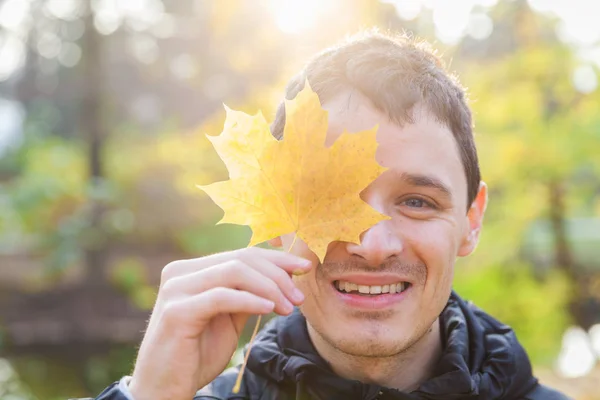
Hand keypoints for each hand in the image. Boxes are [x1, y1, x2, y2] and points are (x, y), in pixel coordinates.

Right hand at [128, 247, 310, 399]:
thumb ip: (245, 295)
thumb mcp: (227, 319)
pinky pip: (222, 296)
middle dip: (277, 275)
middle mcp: (179, 272)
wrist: (164, 390)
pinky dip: (251, 300)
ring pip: (235, 272)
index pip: (241, 254)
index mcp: (190, 270)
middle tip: (299, 296)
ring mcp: (176, 289)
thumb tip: (279, 277)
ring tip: (288, 307)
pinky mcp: (176, 311)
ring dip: (269, 288)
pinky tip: (269, 309)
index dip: (275, 259)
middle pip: (241, 259)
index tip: (303, 269)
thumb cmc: (195, 355)